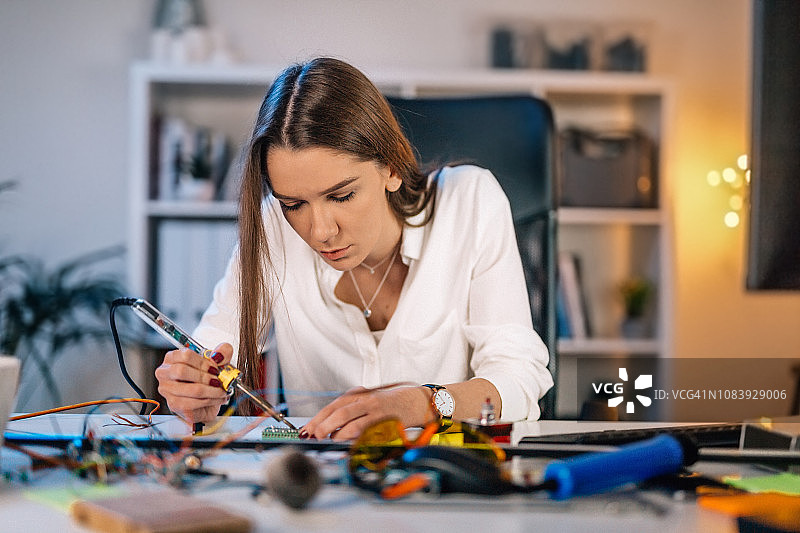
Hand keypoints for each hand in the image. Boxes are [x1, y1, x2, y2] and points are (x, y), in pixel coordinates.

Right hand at [155, 343, 232, 425]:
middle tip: (217, 380)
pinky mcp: (174, 404)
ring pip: (192, 389)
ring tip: (221, 391)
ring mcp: (167, 389)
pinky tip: (217, 398)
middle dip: (205, 377)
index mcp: (173, 358)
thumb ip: (221, 354)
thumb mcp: (216, 363)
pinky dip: (210, 400)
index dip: (203, 362)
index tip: (215, 368)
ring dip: (212, 391)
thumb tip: (221, 353)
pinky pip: (193, 402)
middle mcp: (165, 372)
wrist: (204, 402)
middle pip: (182, 371)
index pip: (185, 355)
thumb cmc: (205, 380)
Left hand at [301, 385, 431, 440]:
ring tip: (329, 441)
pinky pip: (367, 433)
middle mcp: (367, 400)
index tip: (306, 430)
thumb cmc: (392, 403)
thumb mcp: (369, 401)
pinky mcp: (387, 422)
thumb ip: (351, 411)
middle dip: (323, 426)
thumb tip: (328, 428)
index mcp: (359, 394)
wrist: (419, 401)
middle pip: (339, 412)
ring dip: (336, 434)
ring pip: (351, 423)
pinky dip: (355, 441)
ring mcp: (377, 411)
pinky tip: (347, 446)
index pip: (333, 406)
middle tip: (313, 436)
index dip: (318, 418)